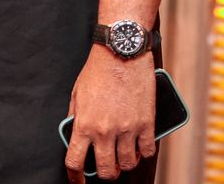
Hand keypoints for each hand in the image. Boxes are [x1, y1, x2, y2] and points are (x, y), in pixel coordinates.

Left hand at [64, 47, 155, 180]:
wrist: (121, 52)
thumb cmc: (97, 71)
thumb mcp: (77, 94)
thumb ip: (76, 118)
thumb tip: (75, 137)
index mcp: (84, 124)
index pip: (75, 162)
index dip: (75, 178)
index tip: (77, 181)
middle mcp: (105, 131)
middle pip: (106, 170)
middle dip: (105, 173)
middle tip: (107, 167)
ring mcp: (127, 129)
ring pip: (128, 164)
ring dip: (125, 162)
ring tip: (124, 154)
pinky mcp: (146, 123)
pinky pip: (148, 150)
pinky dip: (144, 151)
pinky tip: (140, 145)